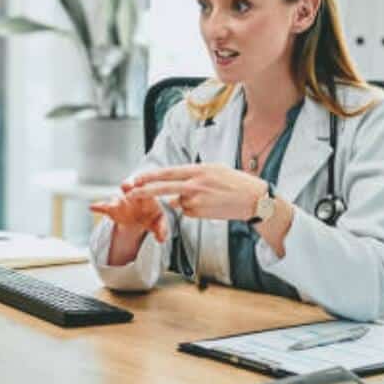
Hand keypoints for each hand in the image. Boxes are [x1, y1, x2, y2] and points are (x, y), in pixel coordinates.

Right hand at [89, 187, 168, 242]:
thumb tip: (161, 239)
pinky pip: (104, 206)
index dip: (144, 188)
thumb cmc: (152, 216)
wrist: (139, 218)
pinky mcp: (112, 209)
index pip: (146, 188)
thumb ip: (161, 229)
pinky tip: (92, 207)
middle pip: (129, 187)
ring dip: (114, 200)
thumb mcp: (158, 222)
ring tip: (111, 204)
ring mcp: (121, 201)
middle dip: (128, 185)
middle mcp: (133, 194)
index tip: (143, 189)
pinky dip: (98, 206)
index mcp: (147, 194)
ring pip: (116, 198)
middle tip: (126, 185)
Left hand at [127, 163, 267, 220]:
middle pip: (163, 188)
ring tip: (208, 197)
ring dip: (185, 201)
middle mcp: (195, 184)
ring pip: (178, 202)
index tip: (135, 178)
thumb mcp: (214, 170)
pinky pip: (188, 211)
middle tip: (129, 193)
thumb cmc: (235, 182)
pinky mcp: (200, 213)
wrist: (254, 199)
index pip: (168, 172)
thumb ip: (192, 176)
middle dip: (143, 191)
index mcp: (198, 170)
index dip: (149, 176)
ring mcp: (197, 200)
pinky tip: (209, 205)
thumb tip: (176, 186)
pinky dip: (193, 209)